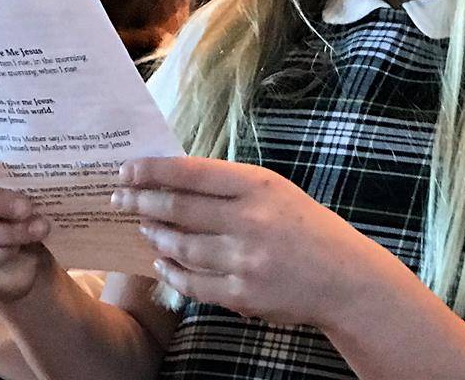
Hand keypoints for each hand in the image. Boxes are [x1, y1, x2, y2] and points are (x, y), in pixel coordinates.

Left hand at [112, 156, 370, 326]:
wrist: (345, 277)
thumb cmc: (304, 226)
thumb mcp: (273, 190)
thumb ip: (228, 185)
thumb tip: (171, 178)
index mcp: (257, 185)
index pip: (190, 173)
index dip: (152, 171)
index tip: (127, 171)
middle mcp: (250, 220)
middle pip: (177, 208)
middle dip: (141, 202)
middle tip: (119, 199)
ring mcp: (245, 260)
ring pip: (180, 246)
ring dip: (154, 235)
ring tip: (143, 227)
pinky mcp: (243, 294)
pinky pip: (192, 282)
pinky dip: (171, 270)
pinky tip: (161, 261)